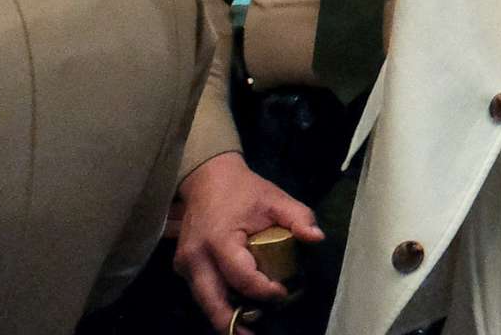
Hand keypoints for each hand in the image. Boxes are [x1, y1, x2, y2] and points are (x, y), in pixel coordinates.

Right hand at [174, 153, 322, 331]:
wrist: (208, 180)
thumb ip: (299, 217)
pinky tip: (238, 309)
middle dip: (233, 323)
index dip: (263, 290)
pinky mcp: (183, 268)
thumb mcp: (276, 199)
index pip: (241, 276)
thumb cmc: (245, 190)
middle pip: (212, 302)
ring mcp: (184, 265)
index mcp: (218, 240)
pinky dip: (219, 303)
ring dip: (225, 316)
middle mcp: (195, 258)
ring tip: (248, 329)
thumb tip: (317, 238)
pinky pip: (202, 293)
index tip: (283, 292)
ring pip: (204, 302)